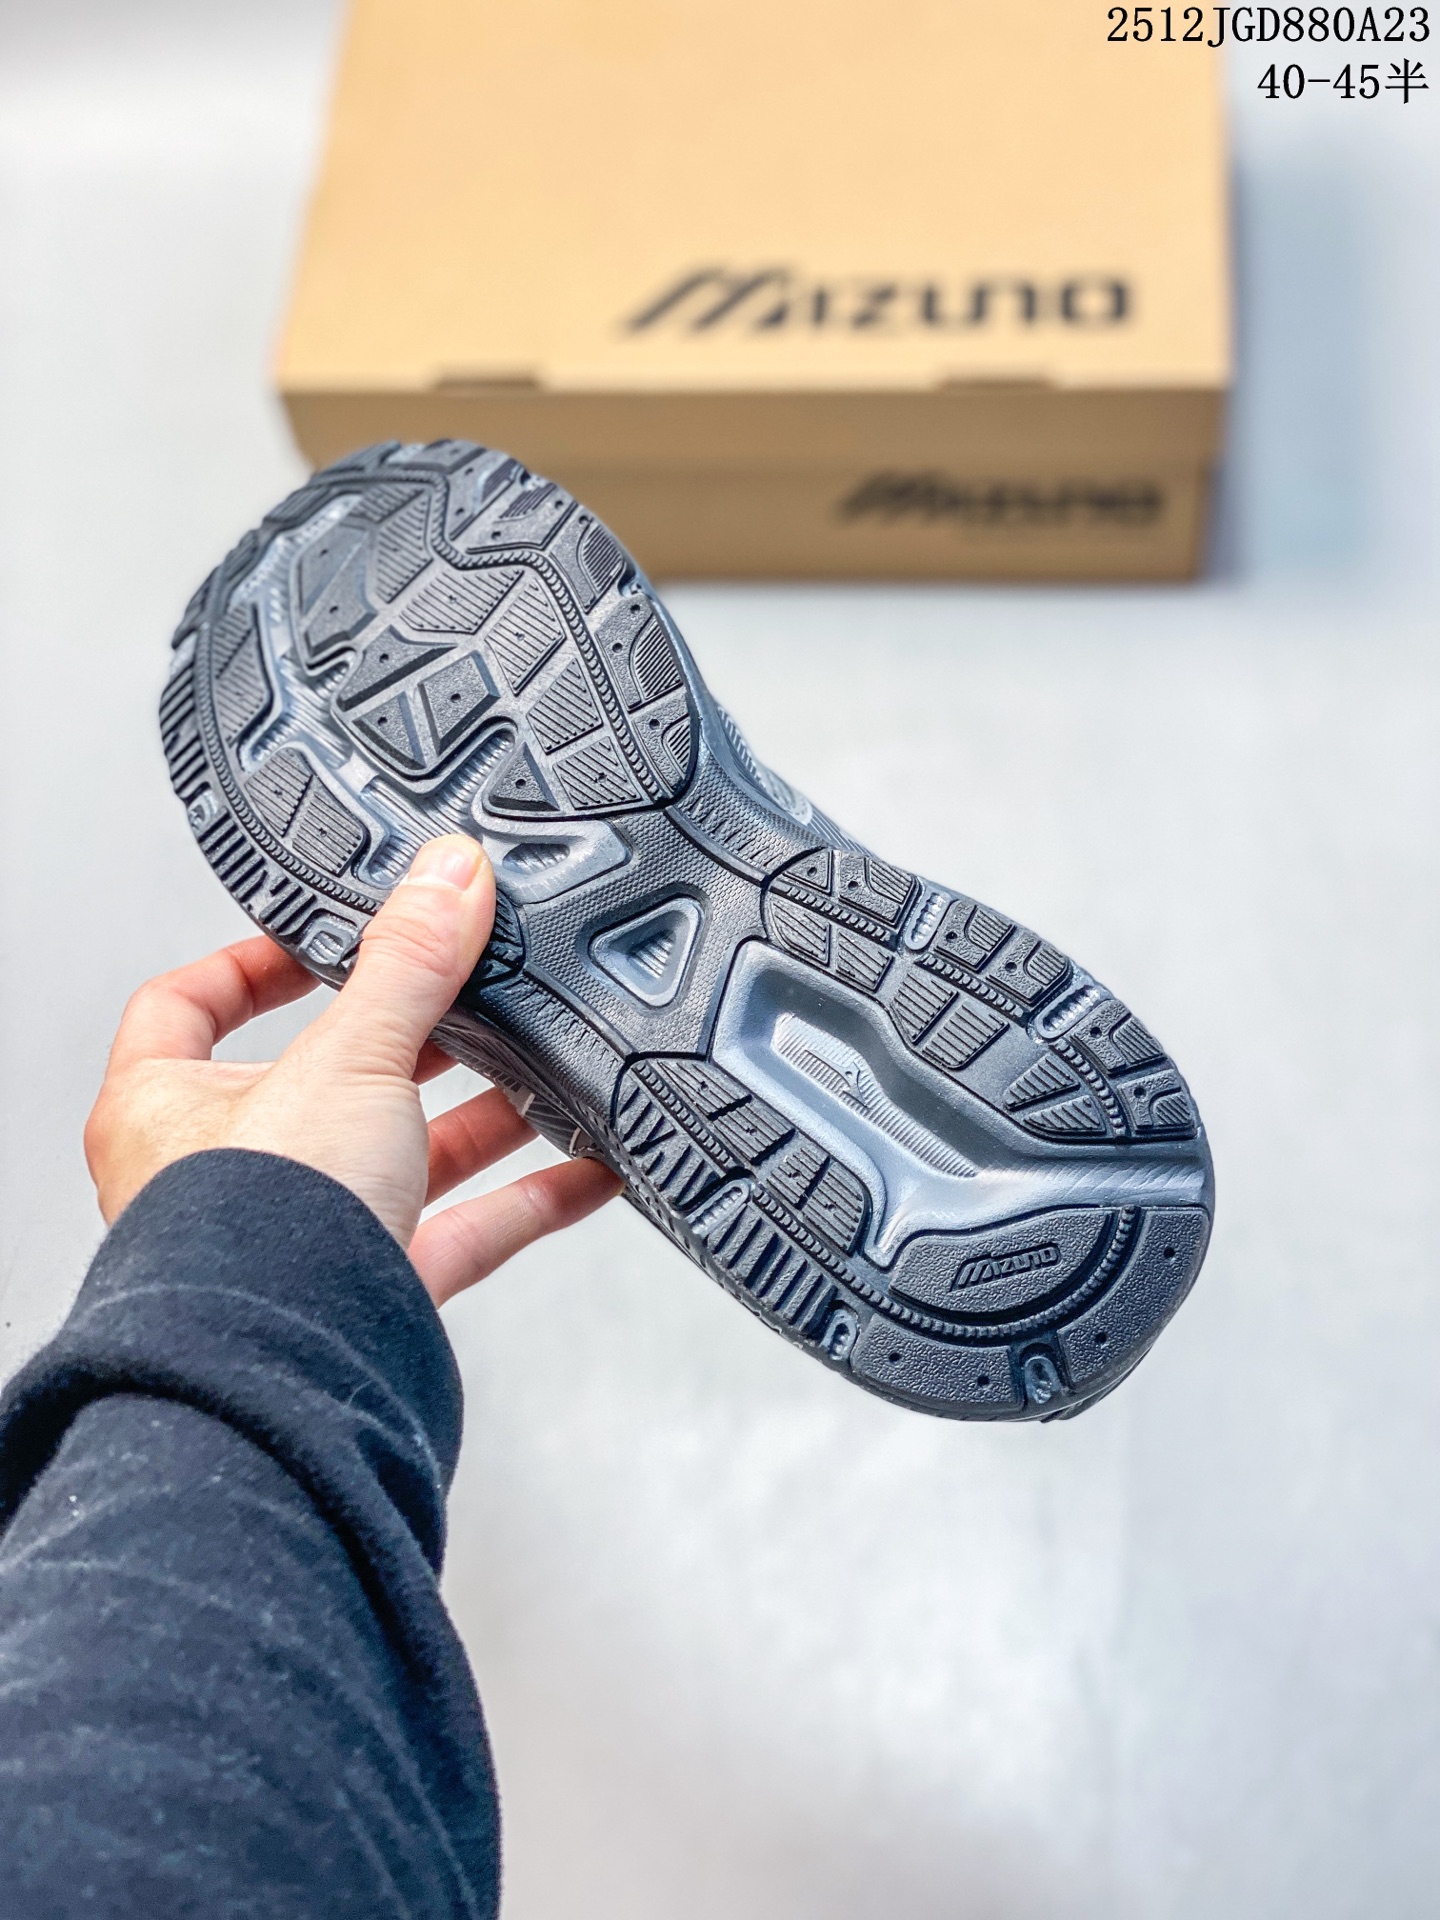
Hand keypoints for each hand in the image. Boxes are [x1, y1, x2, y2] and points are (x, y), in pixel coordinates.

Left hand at [84, 835, 620, 1306]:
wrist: (289, 1374)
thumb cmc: (256, 1231)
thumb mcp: (346, 1058)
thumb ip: (408, 966)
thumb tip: (450, 876)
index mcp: (167, 1106)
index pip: (188, 1005)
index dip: (252, 962)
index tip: (329, 935)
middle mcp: (227, 1173)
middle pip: (327, 1077)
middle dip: (413, 1038)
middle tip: (476, 992)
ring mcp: (304, 1235)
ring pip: (404, 1155)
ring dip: (485, 1114)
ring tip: (551, 1065)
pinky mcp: (375, 1291)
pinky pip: (463, 1232)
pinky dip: (530, 1198)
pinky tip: (591, 1166)